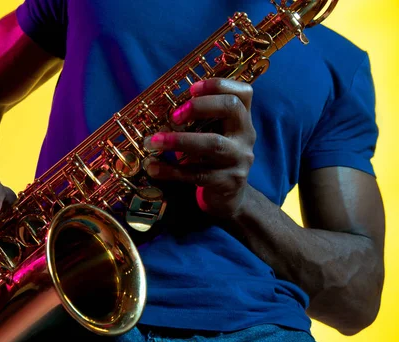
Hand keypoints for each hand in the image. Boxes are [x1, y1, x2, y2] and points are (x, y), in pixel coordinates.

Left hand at [143, 78, 255, 219]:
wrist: (231, 199)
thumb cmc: (215, 161)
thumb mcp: (215, 136)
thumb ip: (200, 122)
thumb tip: (162, 108)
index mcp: (242, 120)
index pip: (242, 93)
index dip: (218, 85)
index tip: (192, 88)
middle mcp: (245, 136)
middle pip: (231, 109)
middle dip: (199, 106)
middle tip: (174, 116)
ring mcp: (239, 160)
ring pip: (213, 144)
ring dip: (178, 140)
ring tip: (153, 142)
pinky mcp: (227, 182)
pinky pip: (197, 174)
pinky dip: (172, 170)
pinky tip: (154, 168)